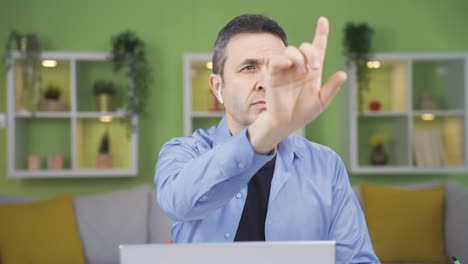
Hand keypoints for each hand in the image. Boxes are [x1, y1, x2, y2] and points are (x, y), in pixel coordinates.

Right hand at [265, 16, 346, 132]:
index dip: (320, 33)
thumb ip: (331, 88)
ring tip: (302, 72)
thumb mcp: (321, 102)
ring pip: (291, 50)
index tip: (323, 20)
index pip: (317, 48)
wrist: (286, 123)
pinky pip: (276, 59)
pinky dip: (283, 59)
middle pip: (305, 47)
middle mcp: (299, 67)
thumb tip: (343, 74)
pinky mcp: (274, 74)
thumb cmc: (303, 113)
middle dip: (311, 53)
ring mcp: (286, 69)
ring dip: (299, 58)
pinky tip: (289, 66)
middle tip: (314, 68)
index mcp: (312, 71)